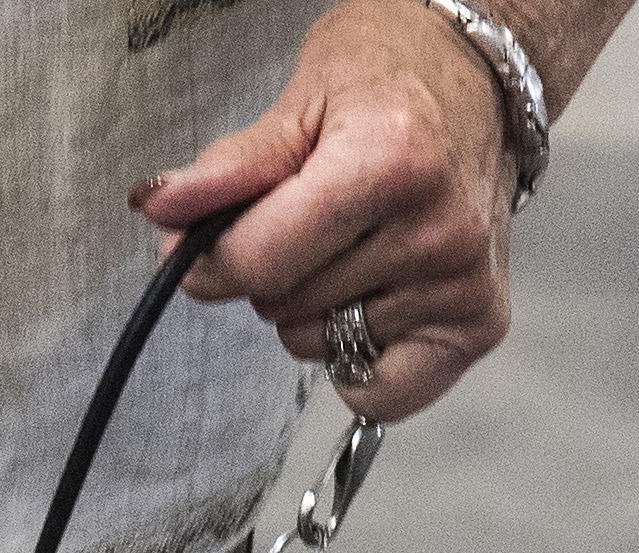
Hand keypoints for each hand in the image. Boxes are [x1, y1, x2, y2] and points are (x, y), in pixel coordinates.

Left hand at [136, 0, 517, 423]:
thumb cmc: (389, 78)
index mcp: (389, 162)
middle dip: (272, 270)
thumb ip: (230, 167)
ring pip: (320, 344)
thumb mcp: (301, 98)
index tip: (199, 242)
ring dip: (313, 308)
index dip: (211, 259)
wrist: (477, 76)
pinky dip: (355, 359)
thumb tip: (160, 212)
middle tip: (310, 219)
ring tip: (352, 245)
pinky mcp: (479, 324)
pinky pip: (377, 389)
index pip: (261, 259)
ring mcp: (463, 284)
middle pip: (286, 305)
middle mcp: (437, 231)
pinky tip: (371, 301)